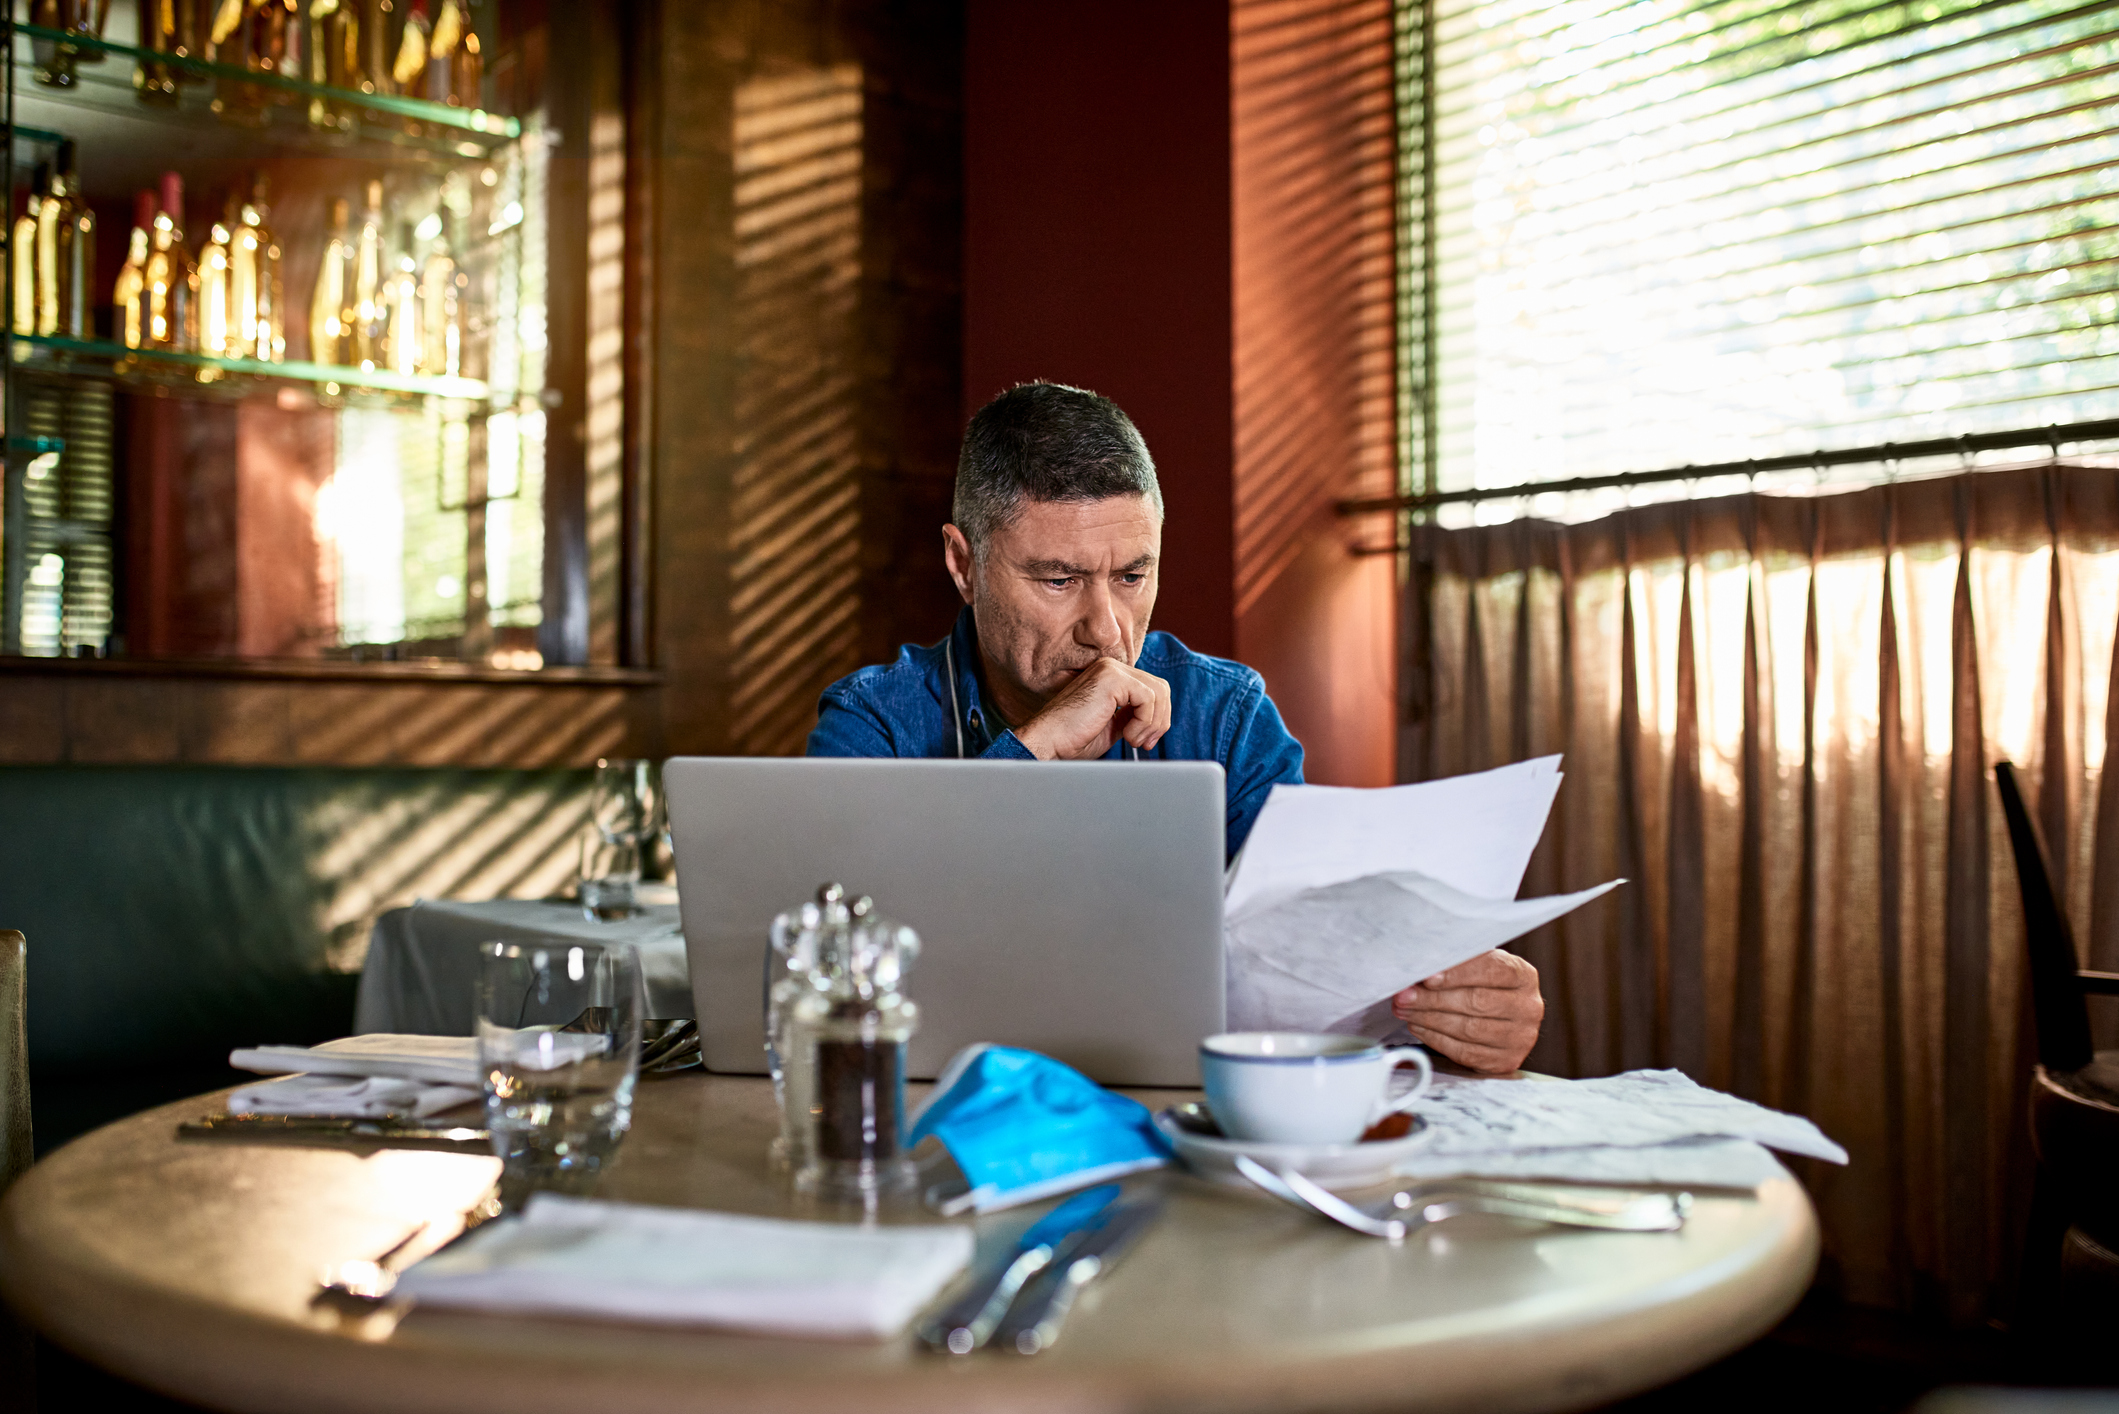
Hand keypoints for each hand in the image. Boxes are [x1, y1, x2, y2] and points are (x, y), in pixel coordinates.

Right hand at [1014, 658, 1171, 760]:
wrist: (1049, 743)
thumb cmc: (1073, 740)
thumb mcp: (1112, 726)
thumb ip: (1131, 716)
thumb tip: (1157, 719)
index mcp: (1111, 676)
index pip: (1153, 689)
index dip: (1157, 717)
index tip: (1146, 741)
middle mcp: (1111, 667)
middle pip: (1161, 688)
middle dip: (1159, 720)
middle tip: (1144, 743)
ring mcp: (1111, 669)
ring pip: (1159, 692)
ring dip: (1152, 723)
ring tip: (1132, 739)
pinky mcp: (1112, 678)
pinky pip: (1149, 697)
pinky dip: (1145, 721)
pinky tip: (1127, 734)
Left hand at [1391, 949, 1543, 1073]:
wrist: (1502, 1015)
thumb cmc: (1482, 983)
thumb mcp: (1477, 964)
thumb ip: (1455, 962)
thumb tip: (1421, 966)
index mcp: (1524, 976)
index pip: (1491, 971)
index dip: (1457, 974)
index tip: (1428, 977)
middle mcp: (1529, 1008)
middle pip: (1477, 1002)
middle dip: (1433, 999)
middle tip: (1404, 996)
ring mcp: (1521, 1038)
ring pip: (1469, 1029)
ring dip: (1430, 1019)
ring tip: (1406, 1010)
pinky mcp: (1505, 1061)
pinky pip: (1466, 1053)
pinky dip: (1436, 1039)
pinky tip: (1419, 1026)